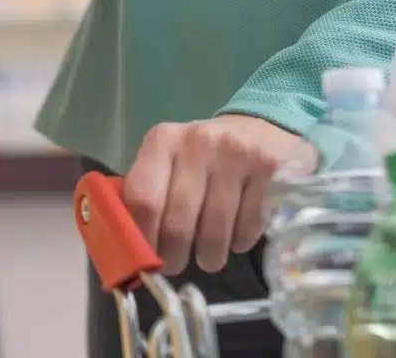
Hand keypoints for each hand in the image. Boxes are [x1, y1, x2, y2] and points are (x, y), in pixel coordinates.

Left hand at [121, 115, 316, 274]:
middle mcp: (196, 143)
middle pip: (177, 222)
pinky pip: (248, 227)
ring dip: (209, 257)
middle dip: (174, 257)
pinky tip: (234, 237)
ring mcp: (234, 154)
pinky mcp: (267, 168)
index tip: (145, 259)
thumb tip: (129, 247)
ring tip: (207, 259)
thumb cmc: (201, 156)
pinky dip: (238, 244)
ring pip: (215, 231)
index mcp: (162, 141)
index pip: (142, 200)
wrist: (258, 128)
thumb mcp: (168, 160)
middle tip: (175, 266)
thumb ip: (148, 193)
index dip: (142, 239)